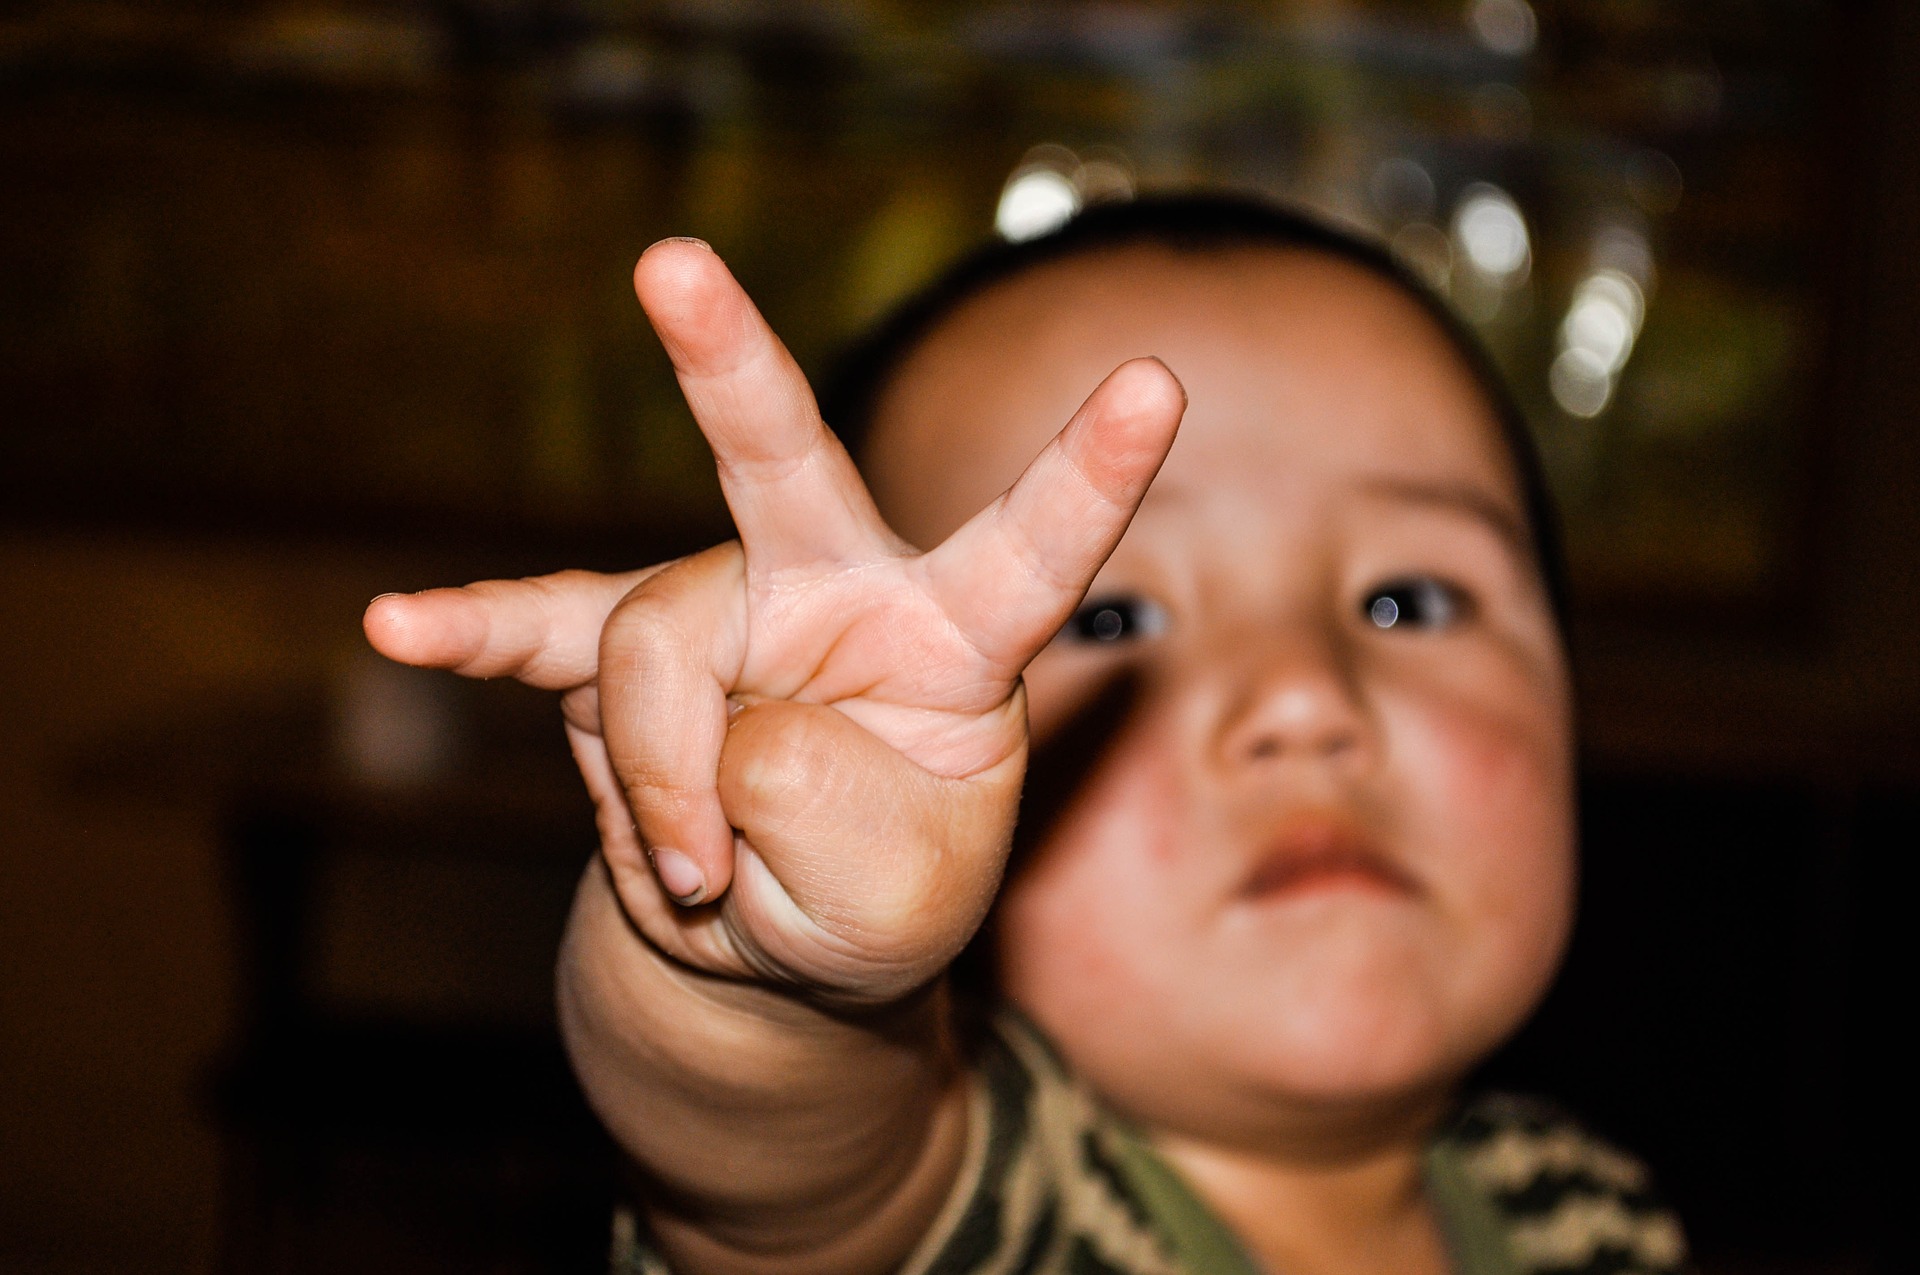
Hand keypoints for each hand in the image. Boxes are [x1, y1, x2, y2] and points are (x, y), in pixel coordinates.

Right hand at [368, 238, 1183, 1004]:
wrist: (778, 946)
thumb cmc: (876, 902)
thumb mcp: (896, 903)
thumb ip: (818, 806)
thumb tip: (706, 721)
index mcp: (958, 636)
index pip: (1032, 548)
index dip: (1089, 473)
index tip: (1158, 383)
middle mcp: (836, 590)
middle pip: (782, 465)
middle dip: (726, 366)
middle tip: (671, 264)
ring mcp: (720, 611)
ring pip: (651, 656)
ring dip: (664, 794)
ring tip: (698, 883)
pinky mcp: (622, 655)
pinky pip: (541, 638)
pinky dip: (476, 639)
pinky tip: (402, 629)